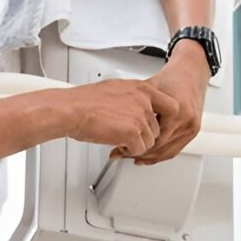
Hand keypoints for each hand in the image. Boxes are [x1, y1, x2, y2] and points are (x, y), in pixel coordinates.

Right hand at [64, 79, 178, 157]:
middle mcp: (143, 101)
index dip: (163, 120)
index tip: (157, 125)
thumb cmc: (84, 101)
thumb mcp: (115, 89)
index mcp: (141, 89)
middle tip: (127, 136)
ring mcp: (139, 117)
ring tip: (118, 140)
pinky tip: (117, 145)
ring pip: (149, 140)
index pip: (170, 106)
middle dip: (143, 135)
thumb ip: (131, 97)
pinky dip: (128, 151)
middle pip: (157, 128)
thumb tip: (135, 104)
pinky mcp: (132, 133)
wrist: (70, 110)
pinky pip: (139, 149)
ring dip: (135, 144)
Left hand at [131, 39, 209, 163]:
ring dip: (149, 157)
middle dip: (138, 153)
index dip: (133, 146)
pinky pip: (175, 150)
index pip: (151, 139)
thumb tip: (112, 121)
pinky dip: (160, 155)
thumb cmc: (172, 77)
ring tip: (132, 156)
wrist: (191, 71)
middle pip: (158, 148)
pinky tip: (147, 156)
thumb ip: (134, 106)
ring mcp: (191, 128)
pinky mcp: (193, 131)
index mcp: (175, 111)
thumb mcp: (148, 89)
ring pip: (166, 153)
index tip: (119, 148)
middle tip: (121, 154)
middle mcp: (185, 121)